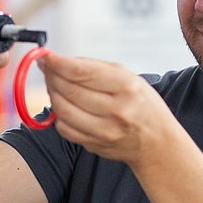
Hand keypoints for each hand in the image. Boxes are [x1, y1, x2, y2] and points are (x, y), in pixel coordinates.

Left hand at [39, 53, 174, 163]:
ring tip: (53, 85)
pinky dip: (59, 115)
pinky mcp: (95, 144)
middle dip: (52, 76)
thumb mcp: (129, 78)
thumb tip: (61, 61)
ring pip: (63, 110)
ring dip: (52, 94)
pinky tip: (63, 106)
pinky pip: (64, 128)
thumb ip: (96, 69)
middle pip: (69, 90)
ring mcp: (104, 131)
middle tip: (47, 68)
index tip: (46, 57)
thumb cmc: (142, 105)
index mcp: (126, 87)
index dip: (58, 63)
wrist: (157, 142)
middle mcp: (116, 110)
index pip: (81, 72)